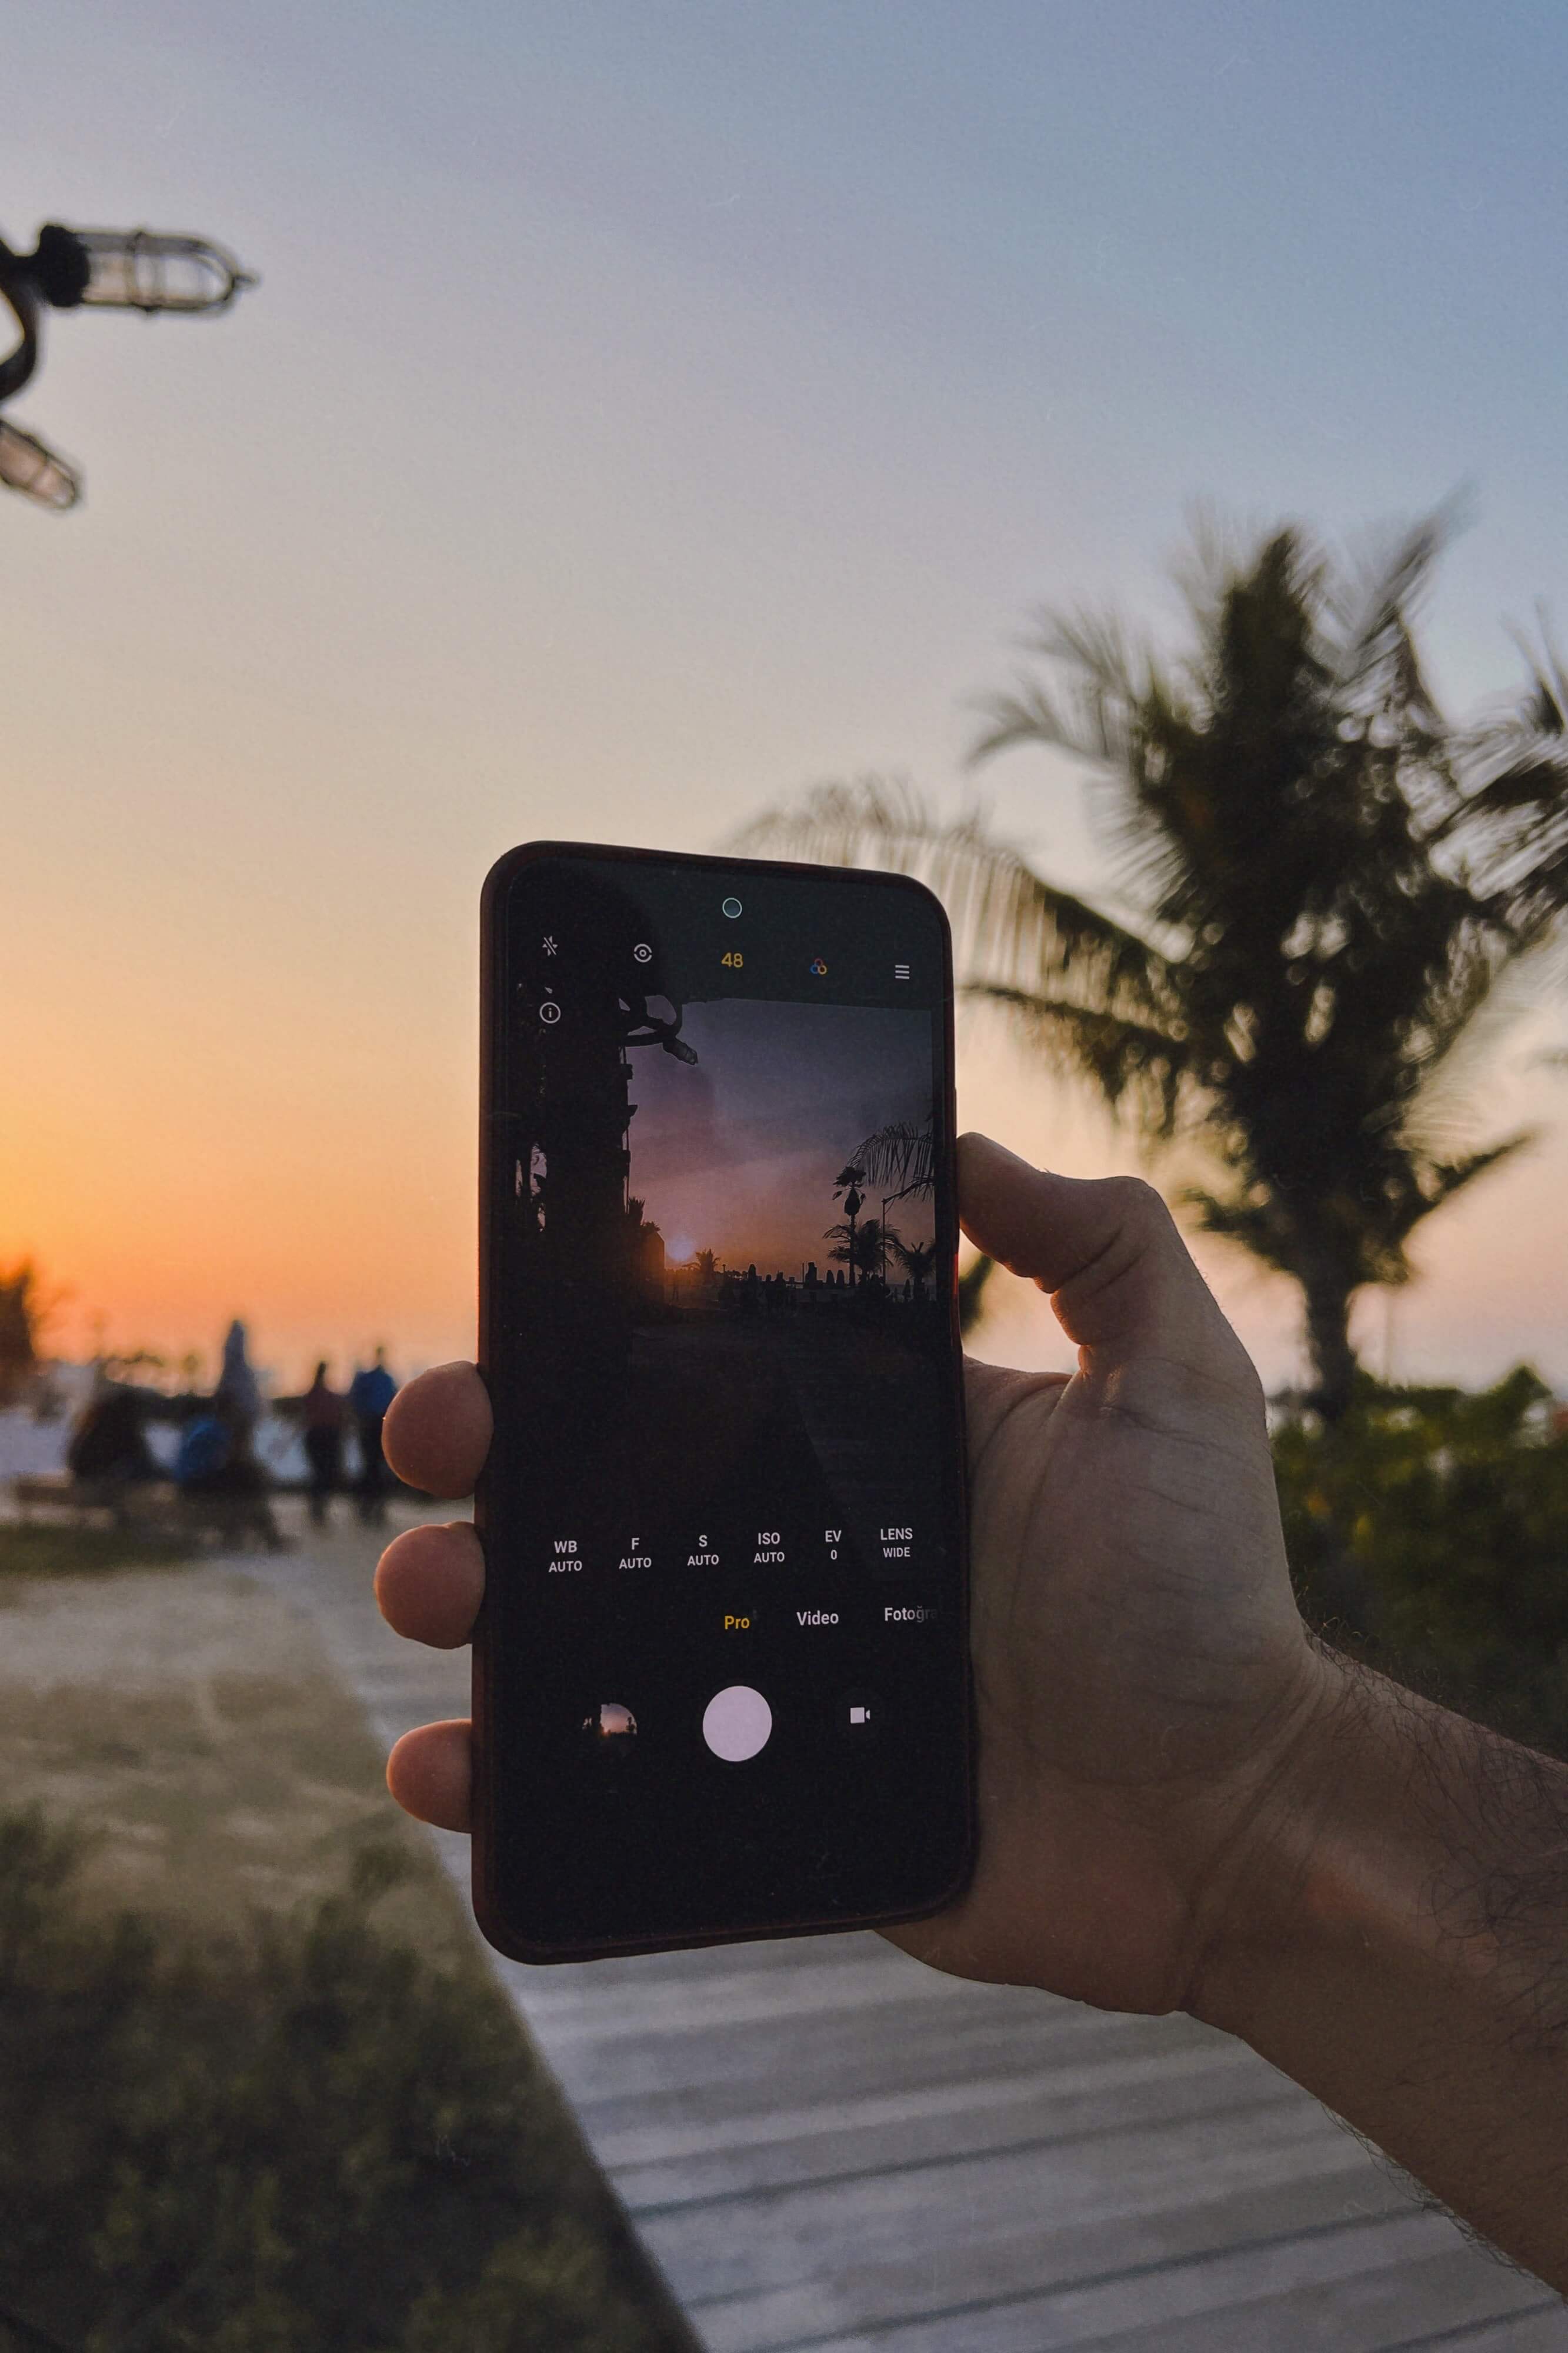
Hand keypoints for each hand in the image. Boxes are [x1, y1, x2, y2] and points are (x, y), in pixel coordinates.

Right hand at [376, 1134, 1331, 2014]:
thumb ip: (1102, 1246)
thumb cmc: (1203, 1597)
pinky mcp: (754, 1800)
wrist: (1227, 1819)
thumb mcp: (1175, 1385)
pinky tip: (447, 1765)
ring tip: (436, 1590)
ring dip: (462, 1598)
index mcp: (854, 1448)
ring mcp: (757, 1682)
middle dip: (480, 1455)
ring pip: (562, 1633)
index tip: (504, 1316)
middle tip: (442, 1443)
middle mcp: (786, 1550)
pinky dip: (501, 1782)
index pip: (683, 1377)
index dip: (573, 1344)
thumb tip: (969, 1142)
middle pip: (589, 1491)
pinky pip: (600, 1789)